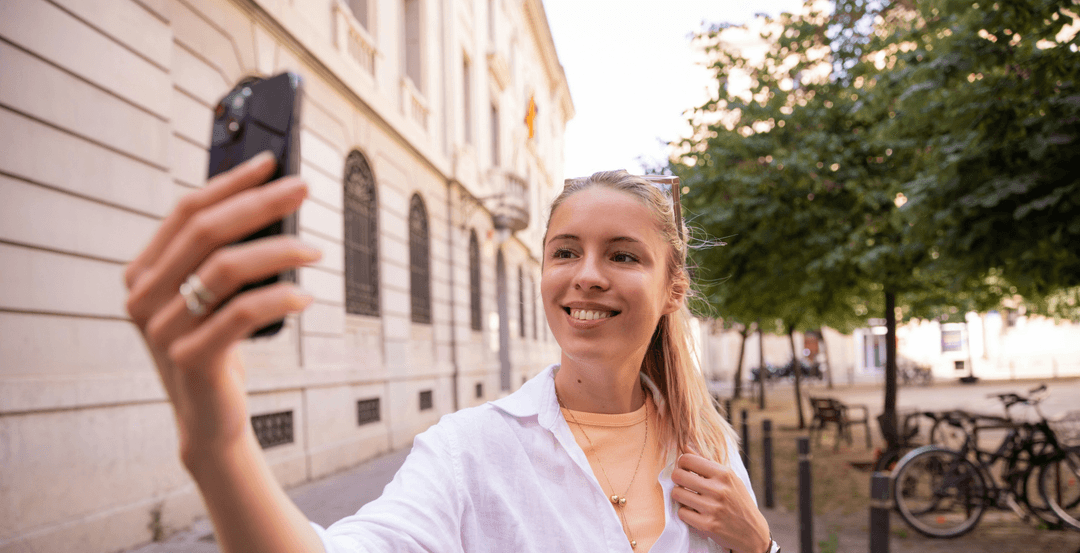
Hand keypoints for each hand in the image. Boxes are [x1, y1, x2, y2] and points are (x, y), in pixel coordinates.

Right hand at [124, 152, 319, 470]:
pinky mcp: (191, 358)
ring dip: (279, 250)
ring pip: (226, 268)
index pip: (186, 211)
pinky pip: (241, 312)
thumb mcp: (211, 298)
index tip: (271, 163)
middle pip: (205, 231)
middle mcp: (143, 297)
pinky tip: (304, 296)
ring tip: (314, 250)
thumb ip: (220, 256)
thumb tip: (271, 201)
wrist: (210, 419)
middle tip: (303, 190)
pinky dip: (279, 297)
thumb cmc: (218, 348)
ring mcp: (163, 329)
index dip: (230, 183)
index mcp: (143, 273)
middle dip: (260, 203)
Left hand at [671, 453, 771, 552]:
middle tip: (684, 484)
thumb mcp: (729, 478)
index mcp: (724, 474)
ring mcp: (712, 508)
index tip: (686, 469)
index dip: (682, 463)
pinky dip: (685, 513)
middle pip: (678, 475)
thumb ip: (706, 462)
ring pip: (677, 494)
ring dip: (680, 496)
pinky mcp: (707, 525)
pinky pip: (681, 513)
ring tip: (689, 498)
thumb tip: (685, 446)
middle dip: (678, 479)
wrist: (753, 532)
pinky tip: (694, 512)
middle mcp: (718, 490)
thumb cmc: (738, 501)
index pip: (687, 459)